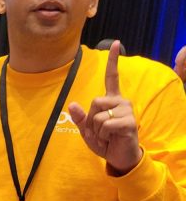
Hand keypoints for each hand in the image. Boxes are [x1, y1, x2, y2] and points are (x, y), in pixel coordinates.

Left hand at [67, 41, 142, 174]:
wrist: (119, 157)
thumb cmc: (105, 141)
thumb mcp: (88, 130)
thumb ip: (80, 118)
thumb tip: (71, 104)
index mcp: (112, 100)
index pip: (112, 77)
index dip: (113, 61)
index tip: (116, 43)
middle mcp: (121, 101)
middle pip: (95, 102)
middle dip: (91, 120)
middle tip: (100, 131)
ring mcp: (126, 111)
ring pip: (98, 115)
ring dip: (96, 130)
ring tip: (106, 136)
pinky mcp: (129, 122)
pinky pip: (105, 125)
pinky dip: (103, 135)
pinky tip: (111, 139)